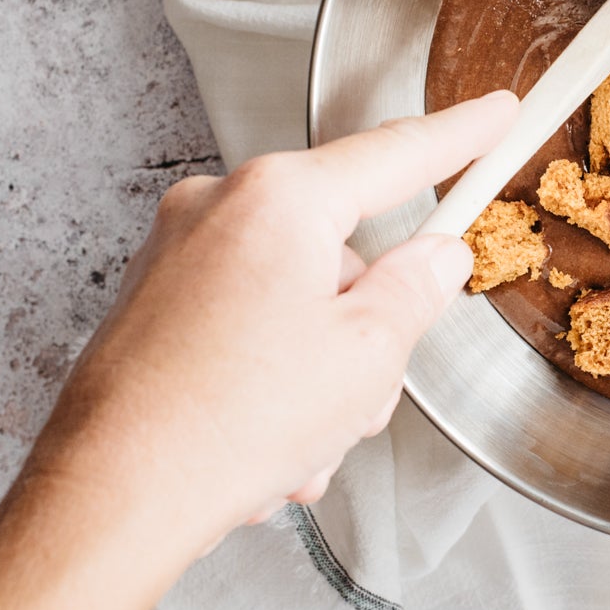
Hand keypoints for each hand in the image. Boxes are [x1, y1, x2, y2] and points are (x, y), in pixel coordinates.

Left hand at [0, 91, 517, 609]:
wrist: (113, 497)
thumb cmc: (228, 422)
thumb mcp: (368, 353)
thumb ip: (415, 289)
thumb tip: (435, 258)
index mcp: (280, 198)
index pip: (395, 154)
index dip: (460, 137)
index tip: (496, 112)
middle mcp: (218, 207)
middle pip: (344, 247)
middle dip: (368, 327)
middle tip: (362, 391)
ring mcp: (177, 254)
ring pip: (298, 300)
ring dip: (320, 373)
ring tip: (301, 439)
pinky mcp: (154, 305)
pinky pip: (248, 328)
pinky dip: (270, 383)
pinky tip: (266, 446)